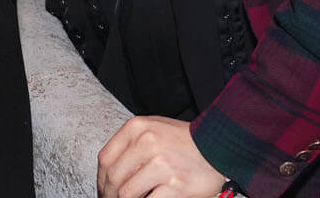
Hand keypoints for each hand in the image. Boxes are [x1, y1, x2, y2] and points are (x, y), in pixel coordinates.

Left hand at [98, 116, 223, 197]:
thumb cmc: (184, 141)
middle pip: (113, 178)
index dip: (101, 180)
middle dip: (109, 195)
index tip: (104, 190)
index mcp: (138, 127)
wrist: (218, 147)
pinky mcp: (175, 185)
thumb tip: (108, 174)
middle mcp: (148, 142)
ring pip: (126, 194)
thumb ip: (130, 145)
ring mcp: (162, 165)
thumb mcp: (153, 130)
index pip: (105, 159)